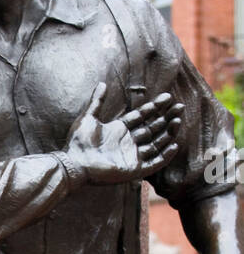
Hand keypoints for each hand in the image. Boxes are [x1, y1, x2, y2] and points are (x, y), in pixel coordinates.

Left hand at [65, 83, 181, 184]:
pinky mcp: (134, 170)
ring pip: (156, 143)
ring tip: (178, 120)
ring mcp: (132, 156)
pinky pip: (154, 163)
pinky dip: (164, 156)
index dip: (154, 107)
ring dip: (168, 133)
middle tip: (179, 106)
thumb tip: (102, 83)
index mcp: (119, 130)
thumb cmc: (78, 142)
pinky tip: (174, 145)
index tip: (168, 97)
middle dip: (166, 117)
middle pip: (152, 128)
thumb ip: (97, 101)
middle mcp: (127, 142)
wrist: (74, 163)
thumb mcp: (88, 117)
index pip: (141, 116)